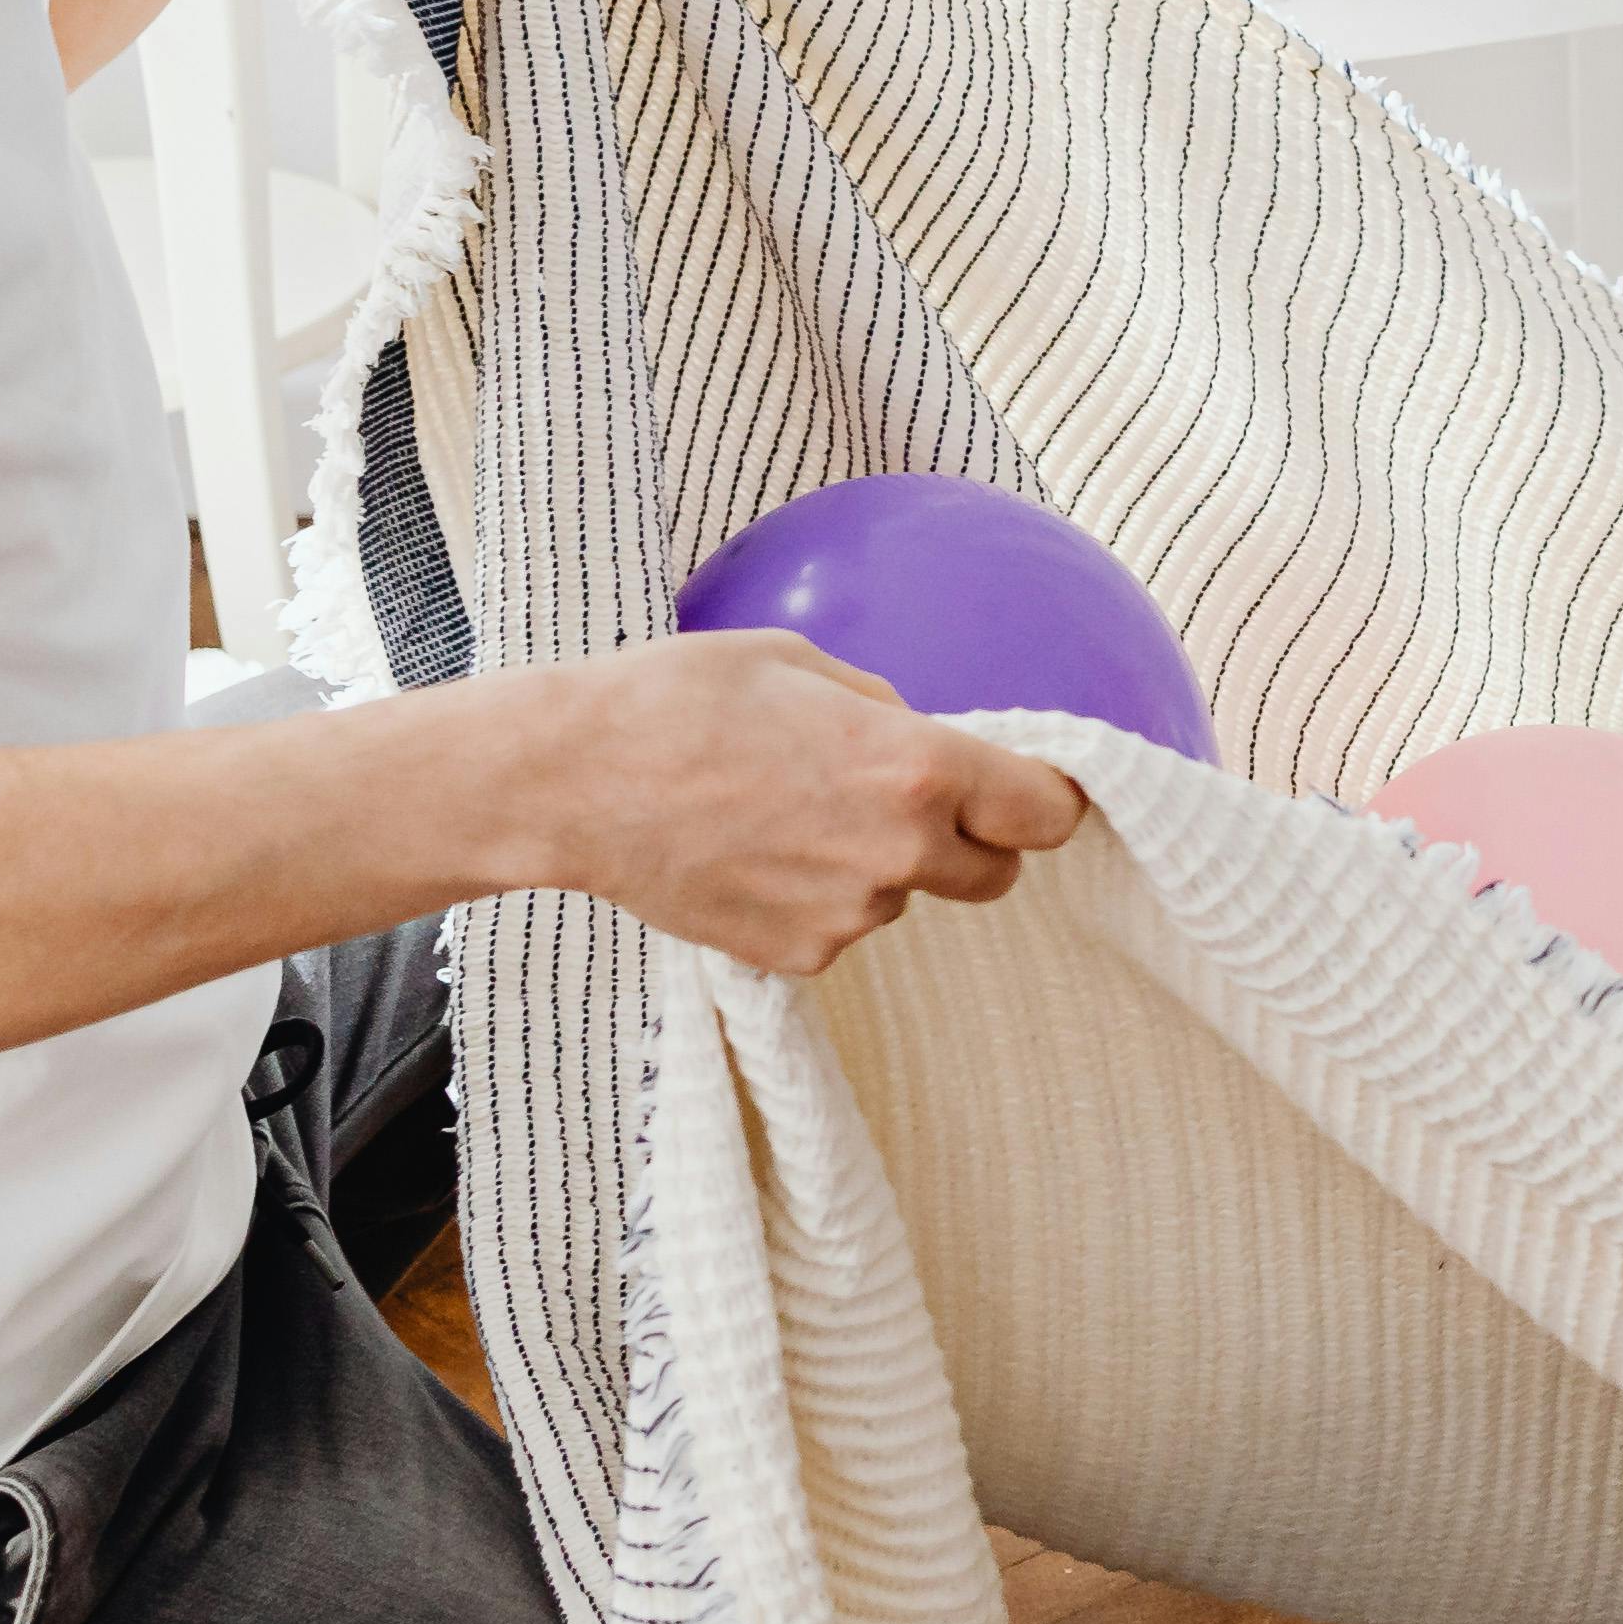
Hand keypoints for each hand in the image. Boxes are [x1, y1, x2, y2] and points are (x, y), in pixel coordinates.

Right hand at [519, 631, 1089, 978]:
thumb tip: (926, 736)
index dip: (1050, 803)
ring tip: (789, 815)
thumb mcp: (803, 664)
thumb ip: (888, 709)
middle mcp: (898, 852)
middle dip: (973, 842)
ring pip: (905, 897)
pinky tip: (755, 854)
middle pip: (995, 874)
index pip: (1047, 815)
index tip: (1036, 794)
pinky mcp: (797, 959)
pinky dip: (818, 899)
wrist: (572, 782)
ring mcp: (848, 916)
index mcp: (918, 769)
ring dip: (879, 865)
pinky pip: (841, 928)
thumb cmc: (680, 700)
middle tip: (910, 803)